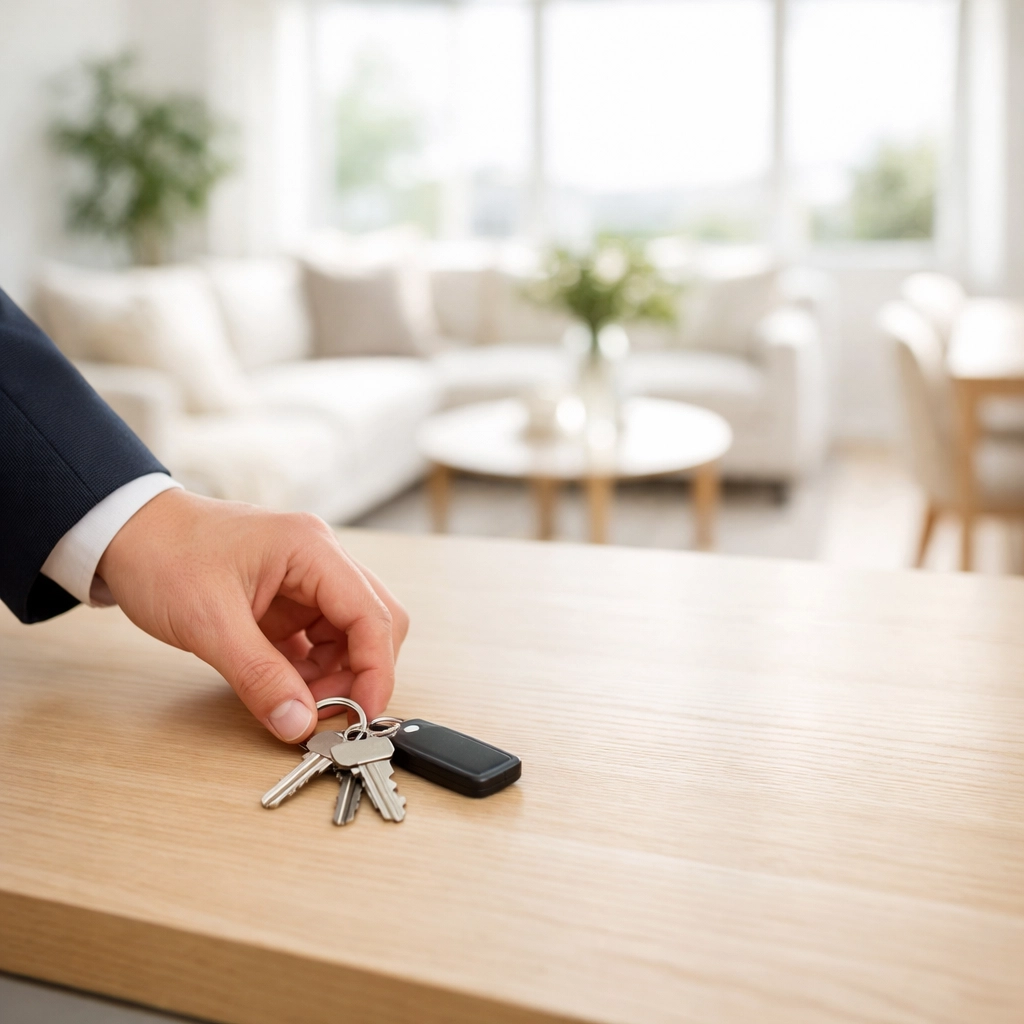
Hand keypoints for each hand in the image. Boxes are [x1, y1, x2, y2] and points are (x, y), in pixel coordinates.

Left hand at [97, 489, 407, 742]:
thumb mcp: (209, 622)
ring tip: (299, 703)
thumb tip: (299, 723)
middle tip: (329, 712)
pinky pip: (319, 640)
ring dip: (336, 675)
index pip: (372, 614)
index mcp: (311, 550)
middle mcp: (319, 560)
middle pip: (375, 622)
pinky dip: (312, 671)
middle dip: (360, 672)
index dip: (376, 670)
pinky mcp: (288, 599)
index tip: (363, 714)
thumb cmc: (162, 553)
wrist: (125, 532)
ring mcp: (305, 579)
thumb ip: (259, 676)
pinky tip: (288, 688)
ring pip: (350, 635)